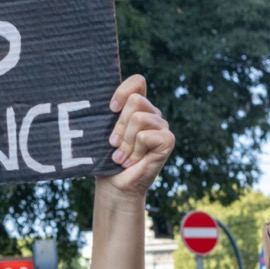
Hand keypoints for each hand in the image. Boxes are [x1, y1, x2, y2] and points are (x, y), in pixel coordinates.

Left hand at [99, 74, 173, 197]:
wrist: (115, 186)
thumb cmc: (106, 159)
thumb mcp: (104, 131)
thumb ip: (108, 113)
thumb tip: (101, 98)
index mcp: (137, 108)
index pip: (138, 82)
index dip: (123, 90)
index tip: (111, 109)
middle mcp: (152, 114)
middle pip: (135, 101)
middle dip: (119, 126)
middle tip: (114, 145)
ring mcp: (162, 126)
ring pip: (138, 118)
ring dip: (126, 142)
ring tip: (122, 157)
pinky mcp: (168, 140)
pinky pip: (145, 135)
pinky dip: (135, 151)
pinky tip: (133, 161)